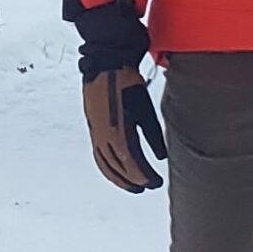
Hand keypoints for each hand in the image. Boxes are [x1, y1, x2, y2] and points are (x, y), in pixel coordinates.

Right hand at [84, 66, 168, 192]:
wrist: (105, 64)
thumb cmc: (128, 83)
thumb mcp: (146, 109)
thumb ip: (153, 136)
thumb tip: (160, 157)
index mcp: (120, 133)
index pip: (133, 163)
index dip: (145, 176)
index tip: (156, 183)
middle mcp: (104, 137)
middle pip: (118, 167)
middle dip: (133, 181)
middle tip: (146, 187)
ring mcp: (95, 133)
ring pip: (106, 164)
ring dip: (119, 178)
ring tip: (132, 186)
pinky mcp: (92, 127)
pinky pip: (98, 154)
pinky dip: (107, 167)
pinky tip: (115, 170)